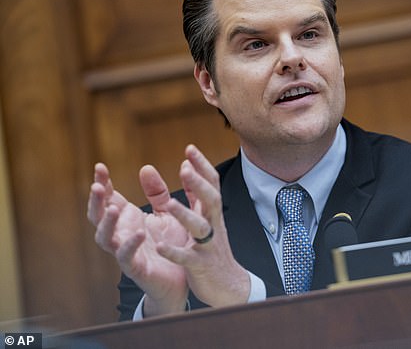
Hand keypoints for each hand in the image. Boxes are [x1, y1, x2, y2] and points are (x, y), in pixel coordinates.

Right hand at [87, 163, 188, 315]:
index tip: (100, 166)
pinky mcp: (136, 269)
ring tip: (114, 209)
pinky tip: (138, 234)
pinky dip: (130, 245)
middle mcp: (121, 234)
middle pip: (98, 216)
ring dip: (107, 223)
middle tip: (96, 186)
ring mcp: (125, 252)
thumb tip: (146, 167)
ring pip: (105, 238)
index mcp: (127, 219)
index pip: (108, 199)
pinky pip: (127, 258)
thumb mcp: (166, 213)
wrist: (183, 277)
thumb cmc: (170, 243)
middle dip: (95, 201)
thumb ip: (157, 192)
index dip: (102, 184)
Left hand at [156, 144, 250, 307]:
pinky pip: (188, 258)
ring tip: (169, 204)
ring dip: (186, 215)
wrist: (228, 284)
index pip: (211, 185)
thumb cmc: (213, 248)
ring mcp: (208, 245)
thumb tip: (186, 164)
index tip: (190, 148)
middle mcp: (213, 225)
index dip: (202, 166)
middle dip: (199, 184)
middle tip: (185, 167)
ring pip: (200, 228)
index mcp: (212, 213)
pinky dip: (175, 252)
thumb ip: (194, 192)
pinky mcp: (200, 266)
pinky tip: (160, 247)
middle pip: (211, 200)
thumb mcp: (206, 217)